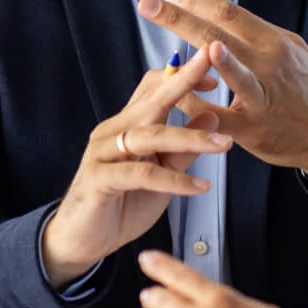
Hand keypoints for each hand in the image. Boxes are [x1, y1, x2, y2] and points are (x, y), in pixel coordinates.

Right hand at [41, 48, 228, 288]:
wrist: (82, 240)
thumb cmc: (123, 202)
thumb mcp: (164, 172)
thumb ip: (184, 148)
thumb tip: (213, 118)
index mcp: (128, 124)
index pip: (153, 88)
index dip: (182, 77)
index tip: (213, 72)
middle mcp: (113, 131)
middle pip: (153, 101)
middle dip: (184, 82)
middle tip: (214, 67)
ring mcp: (103, 153)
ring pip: (151, 136)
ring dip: (191, 138)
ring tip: (225, 145)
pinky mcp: (99, 179)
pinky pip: (141, 174)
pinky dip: (174, 180)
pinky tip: (200, 186)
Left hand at [138, 0, 307, 173]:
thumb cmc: (307, 89)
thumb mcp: (292, 51)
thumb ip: (258, 35)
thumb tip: (223, 16)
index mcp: (274, 41)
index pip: (230, 13)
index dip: (197, 1)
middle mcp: (269, 64)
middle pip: (219, 34)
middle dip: (179, 18)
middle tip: (148, 4)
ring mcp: (261, 96)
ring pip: (227, 73)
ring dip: (197, 60)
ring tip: (175, 49)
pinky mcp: (252, 129)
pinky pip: (216, 115)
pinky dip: (193, 104)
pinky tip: (174, 96)